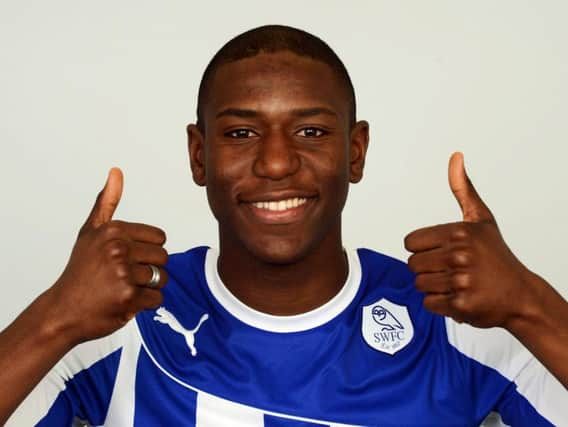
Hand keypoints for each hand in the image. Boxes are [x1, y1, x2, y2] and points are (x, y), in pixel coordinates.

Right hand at [47, 168, 167, 343]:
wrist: (62, 311)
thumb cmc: (80, 271)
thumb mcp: (90, 233)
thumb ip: (107, 202)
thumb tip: (116, 171)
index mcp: (114, 230)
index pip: (160, 238)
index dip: (146, 251)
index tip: (125, 259)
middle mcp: (118, 248)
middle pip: (164, 258)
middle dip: (150, 270)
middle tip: (124, 277)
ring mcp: (123, 273)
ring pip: (162, 278)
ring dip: (147, 288)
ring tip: (123, 289)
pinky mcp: (128, 296)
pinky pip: (157, 298)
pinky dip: (144, 304)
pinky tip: (123, 302)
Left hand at [404, 153, 534, 327]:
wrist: (521, 295)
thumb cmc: (496, 256)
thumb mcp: (481, 219)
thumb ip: (463, 189)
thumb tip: (455, 156)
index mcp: (458, 232)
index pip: (410, 243)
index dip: (423, 249)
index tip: (442, 252)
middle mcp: (459, 255)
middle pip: (412, 265)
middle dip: (428, 269)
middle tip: (452, 270)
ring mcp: (461, 281)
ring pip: (419, 284)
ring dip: (434, 286)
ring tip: (457, 283)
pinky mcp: (461, 305)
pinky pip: (429, 303)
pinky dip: (441, 303)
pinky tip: (460, 297)